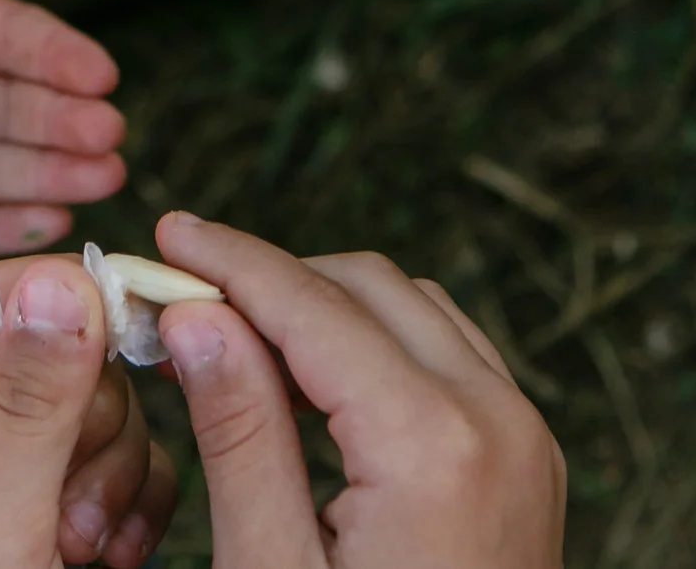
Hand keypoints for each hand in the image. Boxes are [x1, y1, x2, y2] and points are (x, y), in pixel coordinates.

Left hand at [0, 255, 178, 568]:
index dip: (60, 301)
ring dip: (117, 473)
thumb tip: (66, 283)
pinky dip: (137, 499)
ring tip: (81, 551)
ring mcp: (2, 456)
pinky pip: (125, 451)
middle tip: (69, 512)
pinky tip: (112, 551)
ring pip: (102, 398)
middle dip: (92, 424)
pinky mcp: (50, 490)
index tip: (116, 325)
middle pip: (61, 343)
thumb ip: (28, 408)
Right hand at [152, 213, 565, 568]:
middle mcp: (498, 419)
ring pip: (417, 309)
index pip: (312, 306)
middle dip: (274, 278)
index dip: (229, 263)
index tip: (163, 236)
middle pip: (369, 286)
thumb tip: (197, 318)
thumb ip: (240, 437)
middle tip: (182, 297)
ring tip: (235, 334)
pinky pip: (454, 355)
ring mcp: (527, 437)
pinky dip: (381, 342)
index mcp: (433, 445)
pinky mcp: (532, 460)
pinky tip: (313, 378)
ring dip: (329, 305)